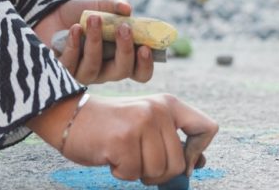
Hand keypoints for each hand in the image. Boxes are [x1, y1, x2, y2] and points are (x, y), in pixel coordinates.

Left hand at [34, 0, 154, 84]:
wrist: (53, 12)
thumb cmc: (84, 14)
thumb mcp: (101, 6)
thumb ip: (115, 6)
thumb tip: (127, 8)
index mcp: (120, 58)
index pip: (139, 72)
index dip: (145, 65)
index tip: (145, 47)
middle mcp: (105, 71)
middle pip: (120, 72)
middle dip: (125, 50)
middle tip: (124, 28)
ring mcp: (83, 74)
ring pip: (93, 67)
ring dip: (95, 41)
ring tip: (94, 18)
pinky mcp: (62, 72)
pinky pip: (70, 65)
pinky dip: (73, 45)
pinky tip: (75, 28)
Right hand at [55, 93, 216, 185]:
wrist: (70, 117)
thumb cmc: (112, 126)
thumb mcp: (147, 125)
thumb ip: (173, 141)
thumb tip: (202, 163)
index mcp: (168, 104)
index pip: (208, 129)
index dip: (197, 153)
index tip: (180, 159)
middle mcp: (157, 110)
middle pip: (180, 164)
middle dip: (159, 172)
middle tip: (138, 159)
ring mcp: (141, 124)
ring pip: (158, 171)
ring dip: (138, 172)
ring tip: (124, 154)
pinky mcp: (123, 140)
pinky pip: (133, 174)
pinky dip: (121, 172)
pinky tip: (111, 155)